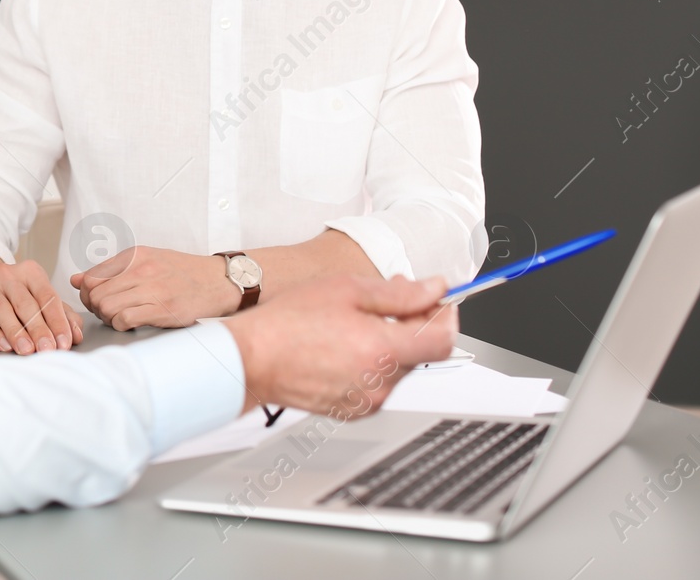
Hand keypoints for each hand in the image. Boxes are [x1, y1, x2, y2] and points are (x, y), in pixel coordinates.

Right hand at [0, 248, 82, 352]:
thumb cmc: (13, 298)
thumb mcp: (38, 300)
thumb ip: (62, 315)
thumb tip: (76, 335)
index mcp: (30, 272)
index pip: (48, 297)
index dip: (58, 321)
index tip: (65, 342)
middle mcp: (8, 275)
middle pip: (26, 304)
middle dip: (39, 329)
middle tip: (48, 350)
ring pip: (3, 310)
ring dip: (17, 333)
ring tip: (27, 351)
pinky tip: (4, 346)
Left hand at [71, 247, 237, 329]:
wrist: (218, 281)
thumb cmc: (181, 273)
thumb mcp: (145, 261)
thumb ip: (110, 270)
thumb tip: (76, 280)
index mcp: (134, 256)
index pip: (90, 277)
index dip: (88, 294)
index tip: (97, 300)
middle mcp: (141, 270)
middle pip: (95, 294)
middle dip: (96, 308)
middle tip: (109, 312)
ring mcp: (152, 289)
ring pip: (106, 306)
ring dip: (108, 318)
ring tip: (120, 318)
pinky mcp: (163, 310)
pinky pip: (124, 319)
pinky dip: (121, 325)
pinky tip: (131, 324)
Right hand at [223, 275, 456, 416]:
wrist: (251, 359)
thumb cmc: (288, 323)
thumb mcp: (347, 290)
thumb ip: (400, 292)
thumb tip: (434, 288)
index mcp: (384, 350)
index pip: (443, 339)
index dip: (447, 316)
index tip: (441, 301)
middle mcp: (381, 383)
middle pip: (421, 353)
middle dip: (413, 323)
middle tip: (390, 299)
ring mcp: (367, 401)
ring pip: (399, 368)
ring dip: (391, 343)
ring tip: (356, 322)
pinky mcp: (353, 411)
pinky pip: (377, 383)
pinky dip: (371, 363)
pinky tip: (343, 346)